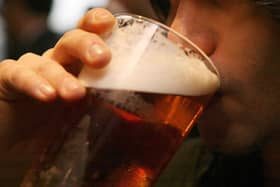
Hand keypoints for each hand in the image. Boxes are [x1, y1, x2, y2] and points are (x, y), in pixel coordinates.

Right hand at [0, 8, 115, 150]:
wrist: (15, 145)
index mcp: (78, 69)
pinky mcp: (7, 80)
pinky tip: (46, 95)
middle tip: (102, 59)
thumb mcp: (85, 122)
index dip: (98, 26)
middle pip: (71, 42)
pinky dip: (33, 83)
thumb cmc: (52, 130)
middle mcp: (57, 64)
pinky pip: (18, 75)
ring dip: (62, 76)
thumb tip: (141, 119)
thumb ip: (106, 114)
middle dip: (87, 45)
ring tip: (75, 93)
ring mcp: (32, 70)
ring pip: (47, 60)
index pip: (89, 39)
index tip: (110, 24)